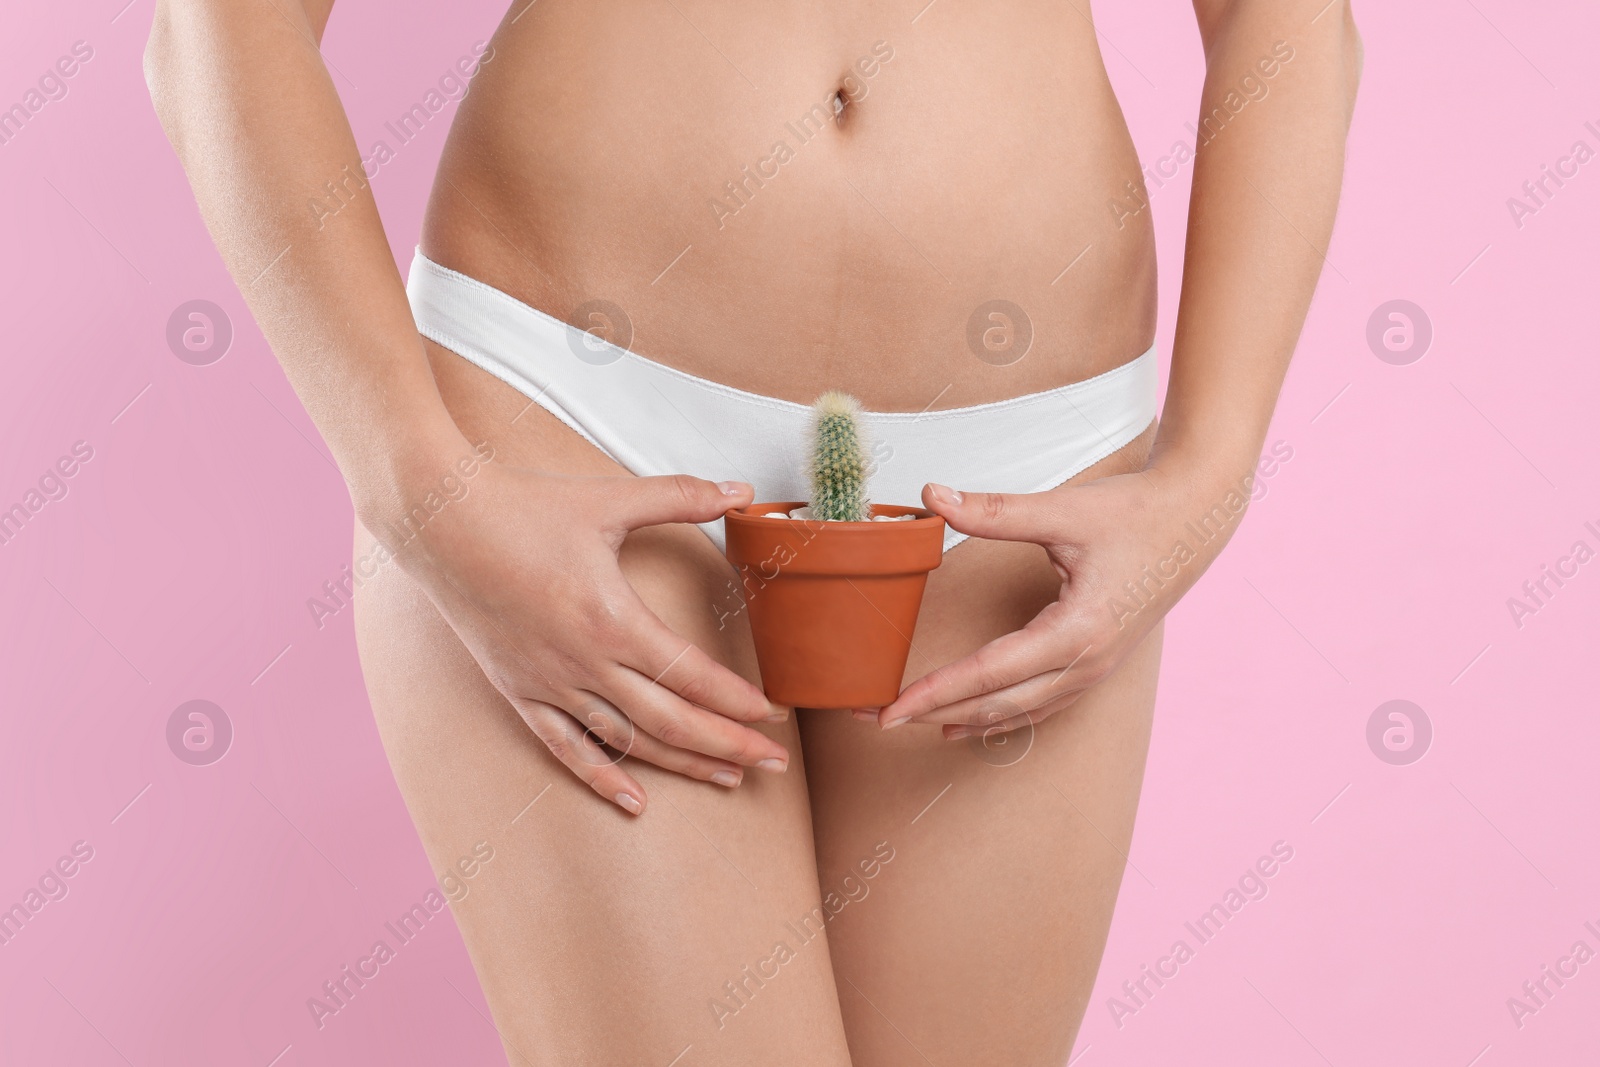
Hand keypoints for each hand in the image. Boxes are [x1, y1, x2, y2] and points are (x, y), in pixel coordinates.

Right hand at [370, 454, 790, 814]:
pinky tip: (636, 802)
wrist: (438, 522)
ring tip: (727, 778)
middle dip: (727, 746)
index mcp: (612, 620)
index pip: (691, 677)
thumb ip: (680, 497)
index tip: (772, 718)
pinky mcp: (518, 690)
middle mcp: (584, 663)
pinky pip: (566, 747)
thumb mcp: (610, 499)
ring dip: (681, 764)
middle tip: (773, 764)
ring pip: (627, 742)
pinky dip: (602, 778)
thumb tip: (742, 489)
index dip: (736, 702)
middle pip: (671, 722)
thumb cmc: (523, 506)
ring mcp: (549, 683)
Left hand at [876, 463, 1249, 737]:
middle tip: (876, 717)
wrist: (1197, 519)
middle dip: (933, 713)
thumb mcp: (1062, 510)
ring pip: (1020, 712)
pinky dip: (1000, 716)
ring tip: (912, 722)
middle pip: (997, 704)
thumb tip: (930, 496)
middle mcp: (1087, 663)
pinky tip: (967, 720)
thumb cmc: (1134, 512)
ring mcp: (1096, 670)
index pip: (988, 673)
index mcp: (1077, 631)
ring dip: (964, 719)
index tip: (887, 711)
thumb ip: (993, 511)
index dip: (932, 693)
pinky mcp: (1097, 664)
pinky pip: (1041, 705)